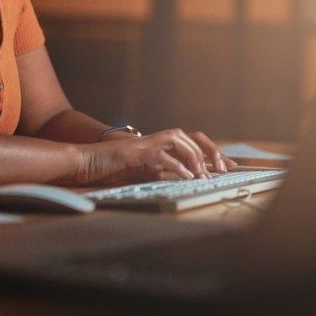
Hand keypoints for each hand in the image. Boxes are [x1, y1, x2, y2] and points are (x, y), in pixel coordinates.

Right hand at [76, 128, 236, 183]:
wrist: (84, 162)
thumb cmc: (109, 167)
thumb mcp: (141, 171)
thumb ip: (159, 171)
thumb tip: (179, 178)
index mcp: (158, 144)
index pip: (191, 141)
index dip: (212, 151)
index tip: (230, 164)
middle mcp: (155, 139)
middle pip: (192, 136)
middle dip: (211, 152)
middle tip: (222, 169)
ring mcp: (146, 143)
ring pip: (180, 141)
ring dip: (196, 158)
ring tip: (204, 175)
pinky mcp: (137, 152)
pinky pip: (163, 157)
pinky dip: (178, 167)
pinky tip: (188, 178)